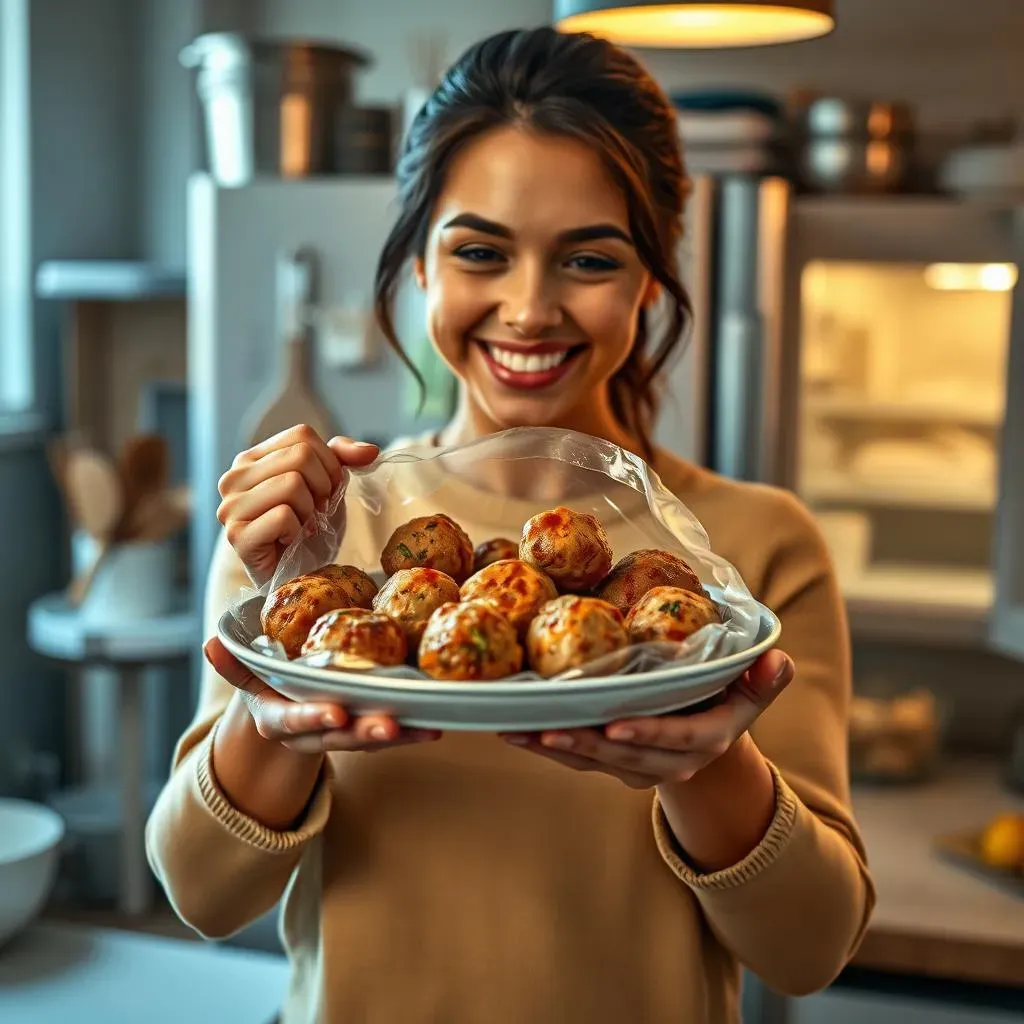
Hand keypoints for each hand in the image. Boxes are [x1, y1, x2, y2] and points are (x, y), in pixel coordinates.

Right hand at [205, 637, 440, 752]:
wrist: (288, 720)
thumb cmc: (271, 687)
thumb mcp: (249, 676)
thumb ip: (234, 663)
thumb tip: (210, 643)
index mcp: (281, 719)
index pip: (295, 719)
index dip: (314, 718)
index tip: (333, 713)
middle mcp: (314, 733)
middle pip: (341, 736)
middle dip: (366, 732)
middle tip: (390, 725)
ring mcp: (342, 736)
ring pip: (371, 738)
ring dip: (400, 735)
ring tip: (427, 727)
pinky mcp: (368, 733)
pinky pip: (392, 733)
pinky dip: (414, 731)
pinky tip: (437, 725)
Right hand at [216, 424, 378, 585]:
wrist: (297, 575)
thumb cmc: (308, 529)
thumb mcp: (328, 485)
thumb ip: (343, 457)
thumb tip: (371, 450)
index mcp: (251, 459)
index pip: (302, 435)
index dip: (328, 463)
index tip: (325, 490)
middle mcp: (233, 478)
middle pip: (300, 457)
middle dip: (322, 487)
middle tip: (315, 512)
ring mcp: (230, 506)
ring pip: (292, 484)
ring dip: (310, 511)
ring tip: (302, 526)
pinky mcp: (237, 535)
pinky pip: (283, 516)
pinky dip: (297, 530)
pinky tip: (289, 541)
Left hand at [500, 649, 793, 788]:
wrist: (708, 737)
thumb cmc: (727, 698)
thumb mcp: (752, 689)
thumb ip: (764, 678)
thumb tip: (777, 660)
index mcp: (706, 739)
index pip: (677, 738)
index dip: (647, 733)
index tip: (615, 726)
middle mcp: (670, 761)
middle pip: (624, 755)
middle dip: (584, 744)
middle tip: (547, 730)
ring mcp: (638, 767)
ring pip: (593, 760)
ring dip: (553, 747)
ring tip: (516, 730)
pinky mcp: (612, 764)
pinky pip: (578, 758)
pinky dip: (546, 744)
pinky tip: (514, 728)